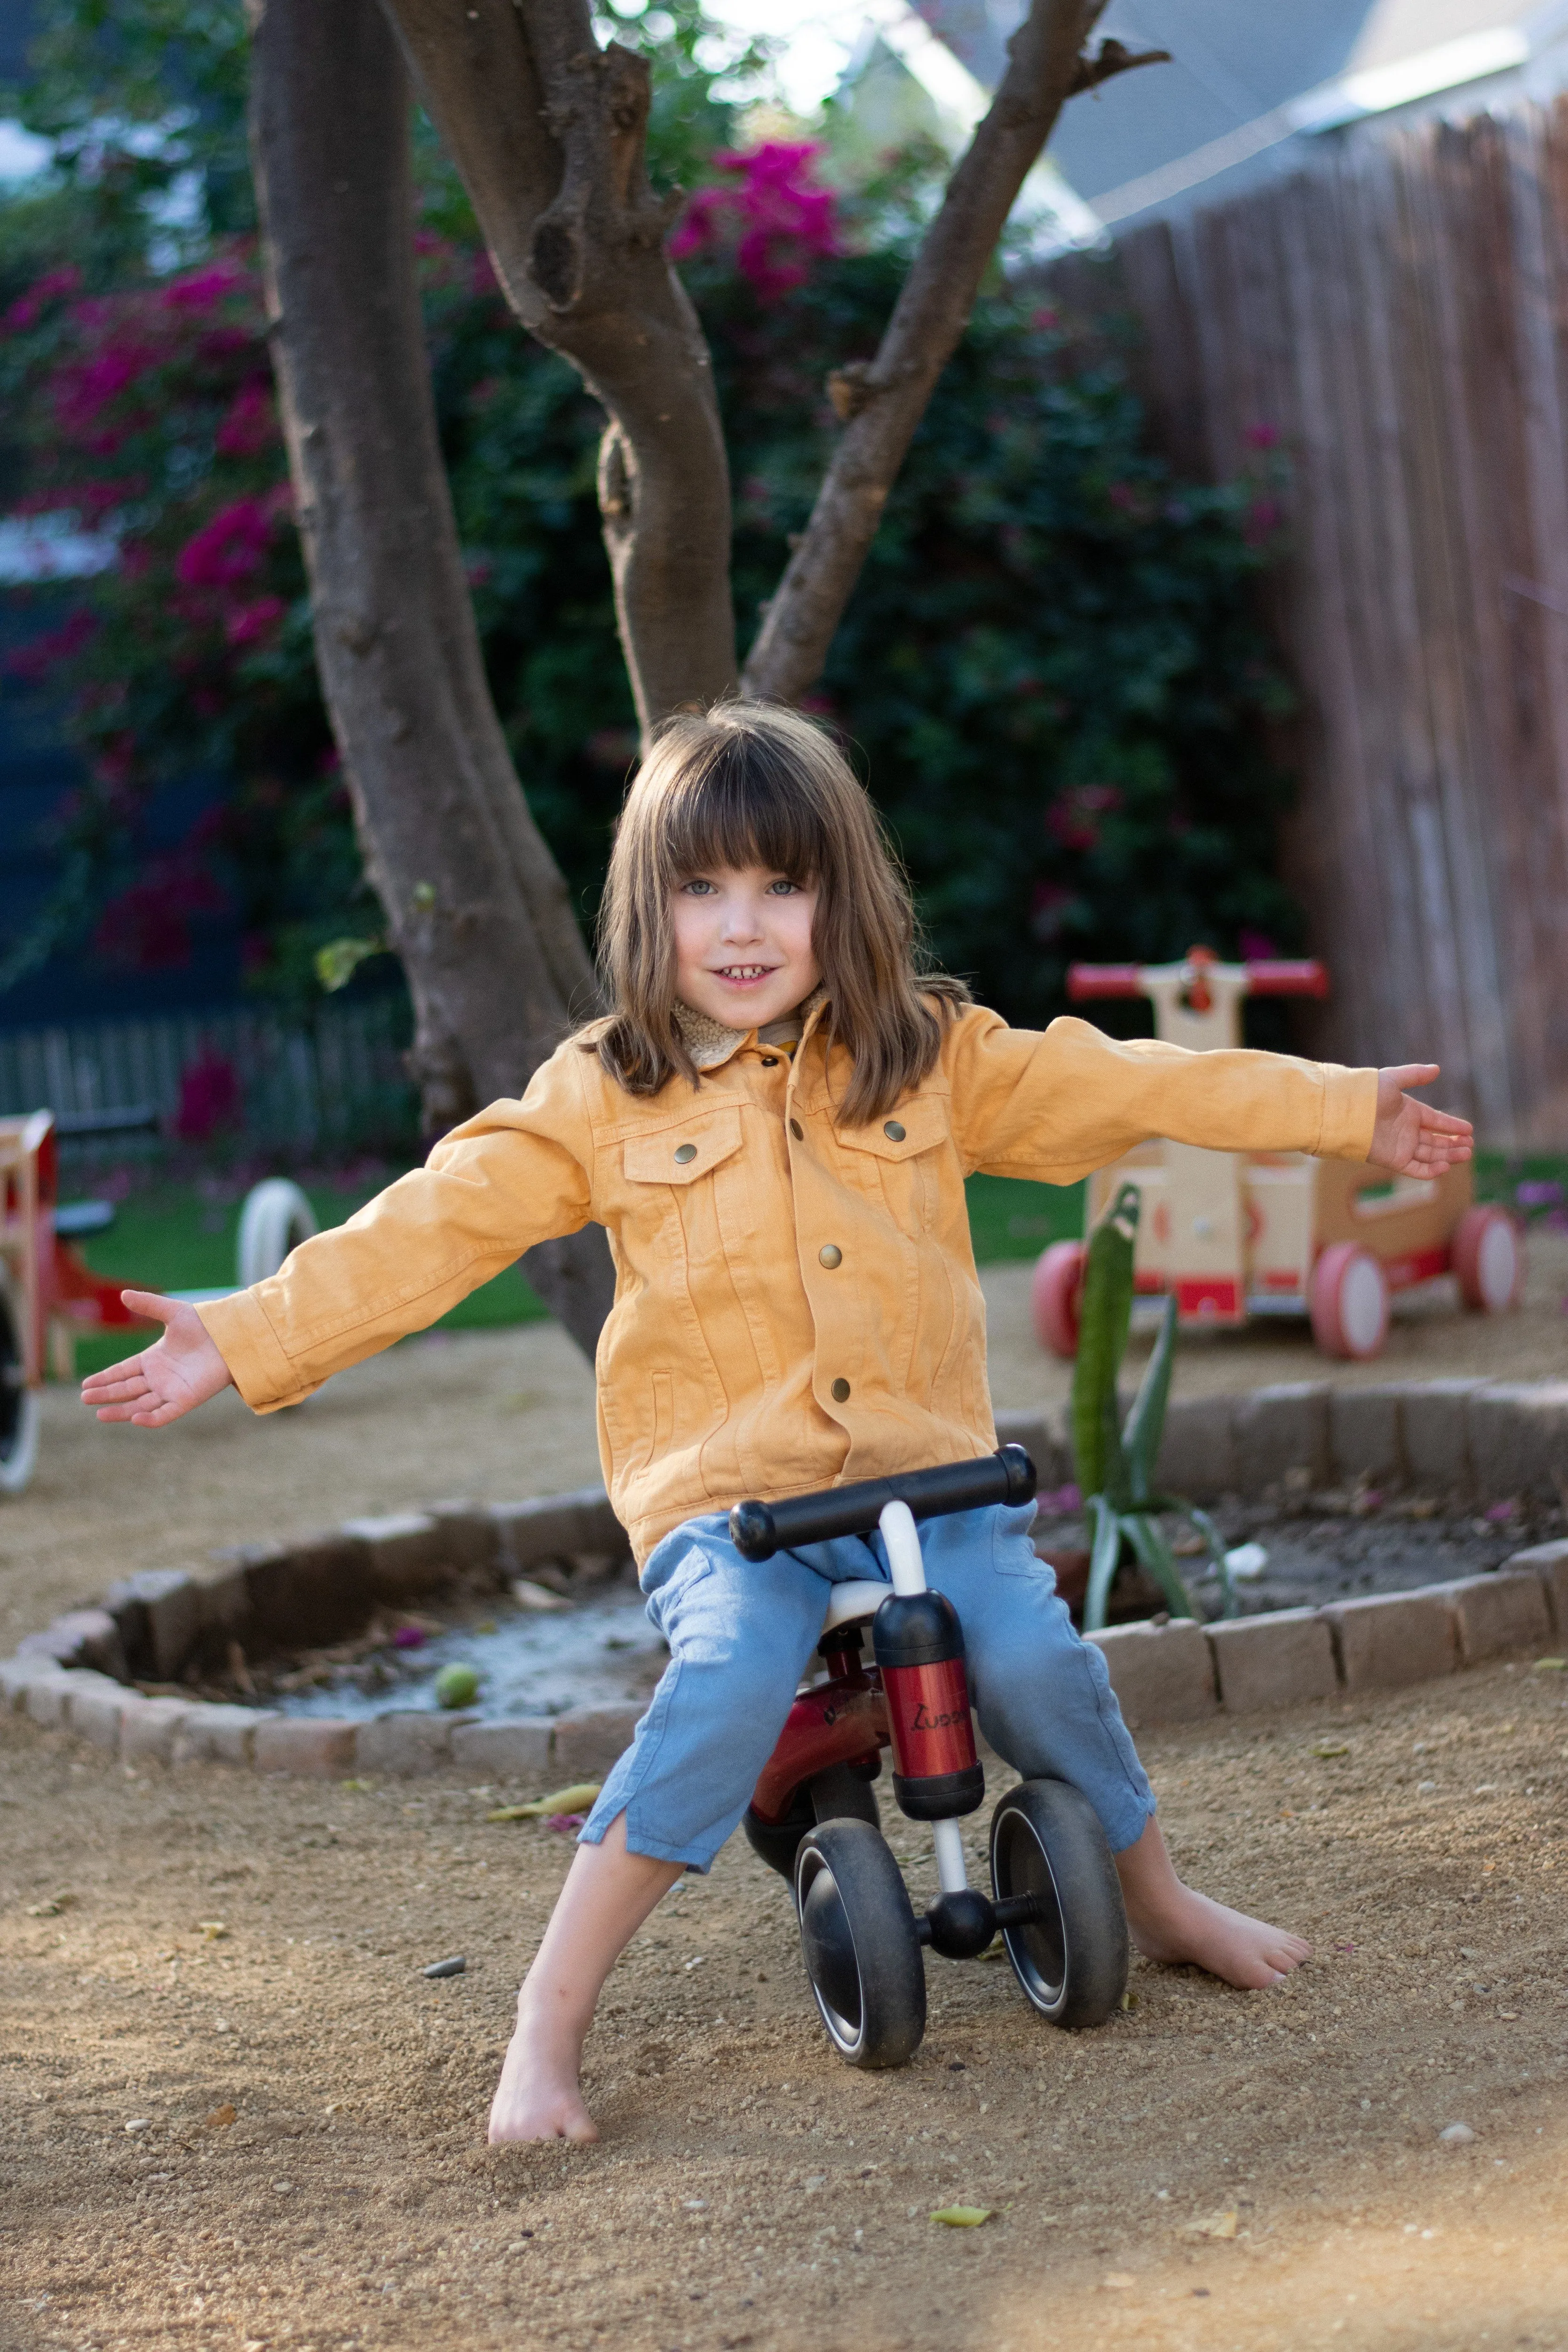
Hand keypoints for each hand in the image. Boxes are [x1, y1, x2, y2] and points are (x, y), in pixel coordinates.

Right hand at [80, 1291, 234, 1426]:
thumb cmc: (205, 1325)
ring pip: (140, 1404)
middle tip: (85, 1398)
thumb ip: (149, 1304)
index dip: (105, 1378)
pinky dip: (151, 1418)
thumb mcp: (173, 1313)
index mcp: (153, 1359)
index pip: (123, 1371)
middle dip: (106, 1394)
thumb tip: (123, 1294)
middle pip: (127, 1389)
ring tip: (99, 1414)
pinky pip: (165, 1413)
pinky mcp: (186, 1400)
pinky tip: (134, 1417)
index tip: (86, 1384)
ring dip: (121, 1410)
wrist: (232, 1337)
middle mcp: (159, 1377)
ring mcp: (172, 1390)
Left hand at [1368, 1064, 1472, 1175]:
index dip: (1452, 1125)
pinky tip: (1445, 1166)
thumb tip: (1437, 1069)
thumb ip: (1415, 1075)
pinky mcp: (1394, 1160)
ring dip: (1448, 1156)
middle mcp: (1407, 1131)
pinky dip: (1431, 1171)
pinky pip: (1416, 1169)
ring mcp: (1401, 1146)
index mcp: (1409, 1112)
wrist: (1345, 1113)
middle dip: (1454, 1144)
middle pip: (1436, 1140)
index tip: (1469, 1129)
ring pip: (1430, 1155)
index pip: (1436, 1121)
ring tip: (1466, 1154)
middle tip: (1470, 1145)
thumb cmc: (1367, 1093)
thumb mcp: (1393, 1079)